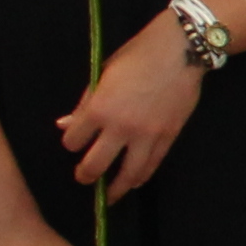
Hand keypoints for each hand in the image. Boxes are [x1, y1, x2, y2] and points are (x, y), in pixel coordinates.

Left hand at [59, 24, 203, 197]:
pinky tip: (134, 182)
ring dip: (115, 189)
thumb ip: (85, 103)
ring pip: (127, 174)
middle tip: (84, 179)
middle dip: (85, 175)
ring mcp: (146, 135)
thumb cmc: (137, 55)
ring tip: (110, 195)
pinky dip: (140, 177)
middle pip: (95, 165)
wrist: (180, 50)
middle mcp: (120, 127)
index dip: (70, 142)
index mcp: (99, 108)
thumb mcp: (103, 73)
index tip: (74, 142)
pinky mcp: (168, 137)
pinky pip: (151, 165)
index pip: (73, 140)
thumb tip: (65, 125)